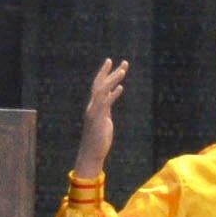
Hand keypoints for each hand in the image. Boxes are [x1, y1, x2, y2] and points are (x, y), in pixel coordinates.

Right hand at [75, 60, 127, 178]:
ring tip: (123, 70)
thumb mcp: (103, 122)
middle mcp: (93, 106)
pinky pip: (105, 103)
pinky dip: (112, 94)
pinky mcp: (98, 118)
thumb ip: (105, 111)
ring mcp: (94, 112)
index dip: (105, 74)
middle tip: (124, 62)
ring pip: (102, 90)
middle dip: (111, 72)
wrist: (91, 154)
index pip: (98, 86)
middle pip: (100, 84)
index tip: (112, 63)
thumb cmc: (98, 140)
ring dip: (112, 80)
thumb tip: (108, 105)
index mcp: (94, 106)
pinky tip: (120, 88)